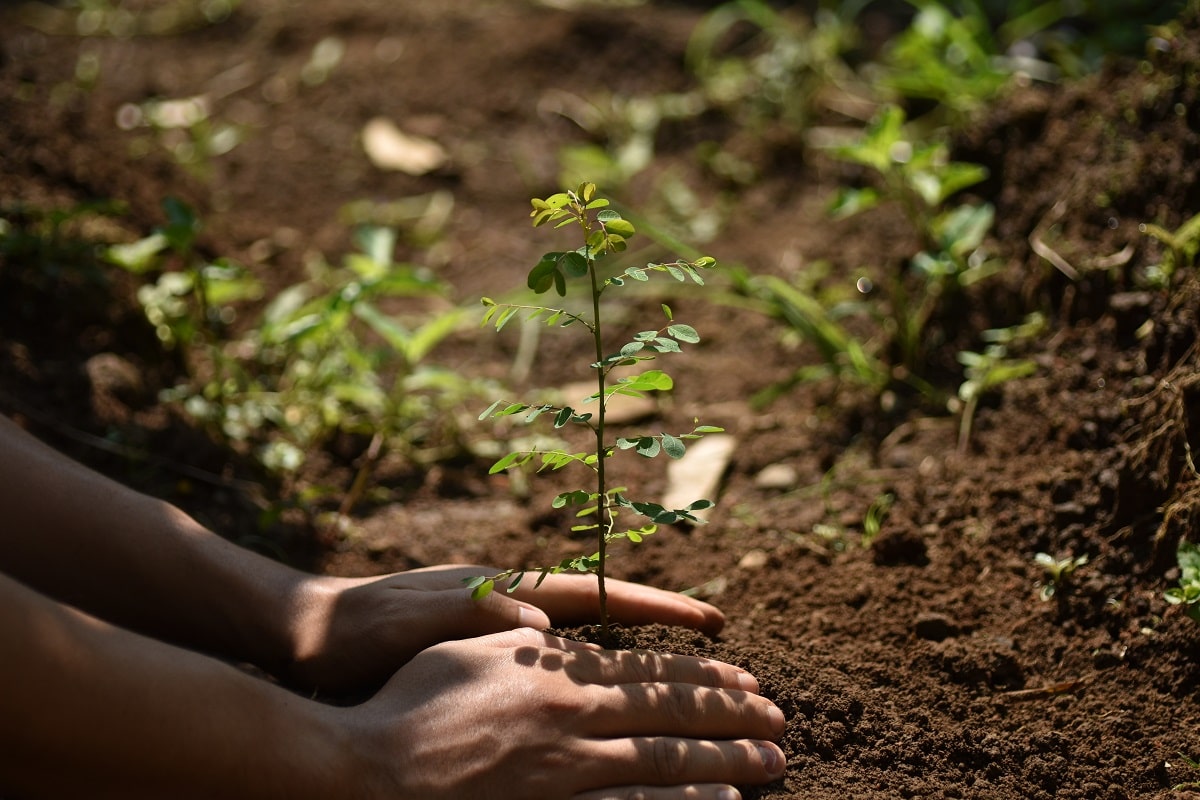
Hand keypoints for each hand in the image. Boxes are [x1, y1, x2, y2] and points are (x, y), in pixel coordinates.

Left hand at [285, 566, 724, 691]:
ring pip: (595, 649)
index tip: (714, 622)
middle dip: (673, 646)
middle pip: (613, 625)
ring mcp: (502, 629)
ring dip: (647, 666)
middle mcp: (515, 608)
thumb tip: (543, 626)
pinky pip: (562, 668)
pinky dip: (600, 680)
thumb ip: (478, 617)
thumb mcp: (414, 623)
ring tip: (702, 685)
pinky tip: (621, 704)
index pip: (601, 598)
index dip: (660, 610)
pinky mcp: (485, 654)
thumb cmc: (357, 632)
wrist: (308, 635)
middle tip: (734, 667)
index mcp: (505, 595)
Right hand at [334, 628, 786, 799]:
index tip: (746, 678)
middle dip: (733, 714)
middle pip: (671, 711)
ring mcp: (568, 772)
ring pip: (666, 761)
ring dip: (725, 760)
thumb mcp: (461, 645)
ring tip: (770, 763)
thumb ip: (515, 629)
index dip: (703, 672)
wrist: (365, 770)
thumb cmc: (406, 698)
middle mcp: (573, 717)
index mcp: (557, 670)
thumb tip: (556, 624)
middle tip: (780, 719)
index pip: (649, 668)